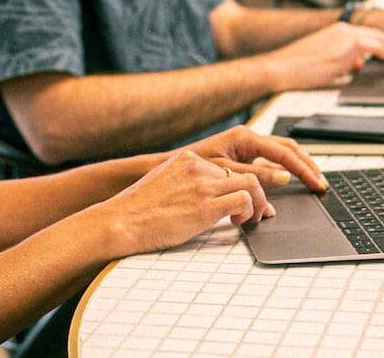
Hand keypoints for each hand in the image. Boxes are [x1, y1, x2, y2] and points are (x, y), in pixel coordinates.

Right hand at [92, 150, 272, 255]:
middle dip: (258, 193)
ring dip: (260, 203)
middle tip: (261, 211)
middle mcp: (198, 167)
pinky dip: (250, 212)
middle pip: (245, 172)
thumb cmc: (138, 211)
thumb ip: (187, 184)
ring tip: (254, 218)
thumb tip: (206, 198)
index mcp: (187, 160)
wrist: (122, 221)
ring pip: (252, 184)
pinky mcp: (206, 206)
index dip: (241, 185)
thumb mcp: (165, 185)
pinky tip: (238, 223)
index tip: (246, 198)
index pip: (228, 167)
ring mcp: (203, 185)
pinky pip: (245, 201)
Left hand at [180, 126, 327, 191]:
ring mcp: (247, 146)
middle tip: (320, 183)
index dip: (303, 169)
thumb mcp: (225, 172)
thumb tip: (284, 178)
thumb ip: (255, 175)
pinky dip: (284, 170)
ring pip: (282, 153)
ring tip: (313, 180)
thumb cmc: (192, 168)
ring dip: (298, 166)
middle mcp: (248, 138)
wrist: (170, 167)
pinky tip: (292, 181)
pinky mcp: (244, 155)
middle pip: (288, 148)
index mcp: (245, 138)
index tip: (316, 183)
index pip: (283, 152)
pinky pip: (270, 160)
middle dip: (307, 165)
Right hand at [261, 21, 383, 90]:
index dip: (383, 44)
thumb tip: (356, 68)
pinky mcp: (345, 45)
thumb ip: (343, 63)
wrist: (280, 68)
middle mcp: (342, 29)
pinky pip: (375, 46)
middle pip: (378, 34)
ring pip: (380, 38)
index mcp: (336, 32)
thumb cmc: (296, 70)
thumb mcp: (324, 64)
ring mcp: (345, 36)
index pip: (367, 35)